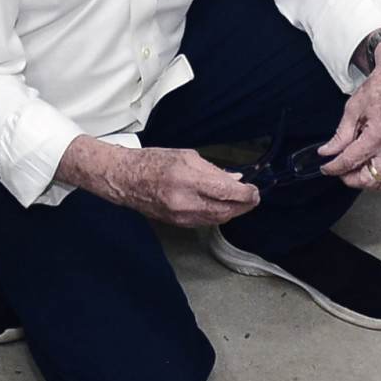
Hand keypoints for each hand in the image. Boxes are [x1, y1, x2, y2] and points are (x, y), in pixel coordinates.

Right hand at [101, 146, 260, 227]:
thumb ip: (212, 170)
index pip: (226, 192)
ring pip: (217, 219)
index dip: (246, 194)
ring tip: (240, 201)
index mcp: (187, 179)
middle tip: (253, 197)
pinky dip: (217, 215)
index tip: (255, 191)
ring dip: (232, 212)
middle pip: (225, 211)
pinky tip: (222, 206)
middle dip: (243, 206)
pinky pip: (205, 222)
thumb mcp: (187, 156)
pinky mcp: (177, 224)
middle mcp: (184, 202)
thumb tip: (234, 179)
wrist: (125, 179)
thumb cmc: (154, 162)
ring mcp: (180, 216)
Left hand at [322, 42, 380, 190]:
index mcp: (379, 134)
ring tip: (356, 167)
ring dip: (367, 179)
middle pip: (370, 180)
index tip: (327, 168)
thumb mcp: (353, 108)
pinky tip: (373, 163)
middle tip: (341, 170)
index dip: (334, 167)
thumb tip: (329, 151)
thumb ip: (340, 135)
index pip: (351, 161)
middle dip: (351, 179)